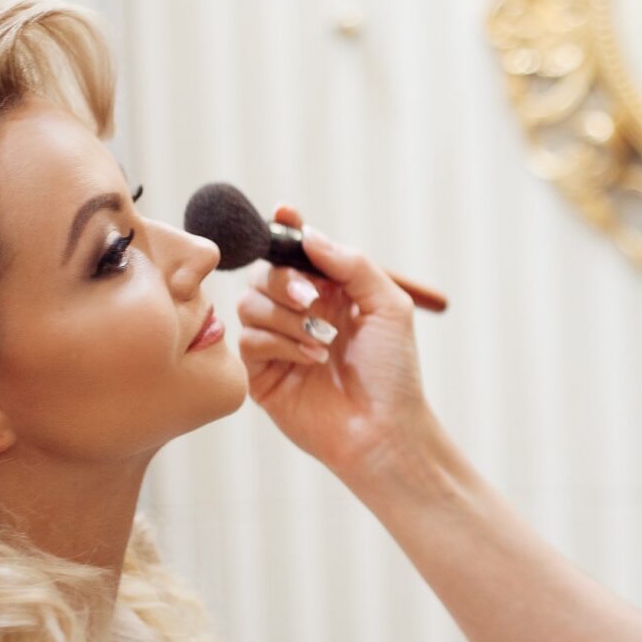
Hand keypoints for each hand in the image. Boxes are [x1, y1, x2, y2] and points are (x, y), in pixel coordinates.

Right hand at [235, 206, 432, 480]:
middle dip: (286, 281)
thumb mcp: (387, 305)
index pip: (296, 251)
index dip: (286, 229)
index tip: (285, 213)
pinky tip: (311, 361)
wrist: (383, 429)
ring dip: (286, 317)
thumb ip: (351, 264)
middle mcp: (299, 312)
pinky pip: (248, 339)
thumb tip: (310, 235)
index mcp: (329, 291)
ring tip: (322, 342)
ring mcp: (277, 342)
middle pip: (265, 272)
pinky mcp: (260, 373)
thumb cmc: (393, 371)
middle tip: (313, 302)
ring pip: (249, 303)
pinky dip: (279, 343)